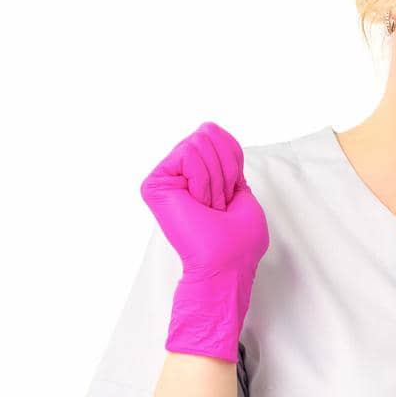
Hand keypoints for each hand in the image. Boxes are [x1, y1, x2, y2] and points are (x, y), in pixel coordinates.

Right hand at [139, 121, 268, 362]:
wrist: (225, 264)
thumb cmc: (238, 240)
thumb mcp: (241, 191)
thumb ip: (226, 163)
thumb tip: (210, 132)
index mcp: (198, 178)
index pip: (220, 137)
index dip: (234, 162)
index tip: (230, 195)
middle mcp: (179, 175)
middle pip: (209, 135)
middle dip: (225, 170)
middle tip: (218, 205)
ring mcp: (165, 178)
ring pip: (199, 143)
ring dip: (215, 179)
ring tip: (207, 208)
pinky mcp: (154, 184)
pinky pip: (188, 154)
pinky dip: (203, 179)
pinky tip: (197, 203)